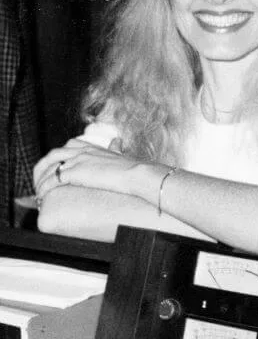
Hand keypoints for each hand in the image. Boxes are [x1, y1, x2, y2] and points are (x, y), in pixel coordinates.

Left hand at [34, 139, 153, 199]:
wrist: (138, 174)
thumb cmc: (134, 169)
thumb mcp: (122, 155)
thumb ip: (116, 149)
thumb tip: (118, 141)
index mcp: (93, 147)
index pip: (70, 145)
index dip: (61, 156)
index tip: (58, 167)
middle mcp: (82, 151)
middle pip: (53, 154)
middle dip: (44, 167)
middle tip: (42, 181)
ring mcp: (77, 161)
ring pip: (49, 166)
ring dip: (41, 179)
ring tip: (39, 192)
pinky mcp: (75, 173)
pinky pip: (52, 180)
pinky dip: (44, 188)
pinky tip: (42, 197)